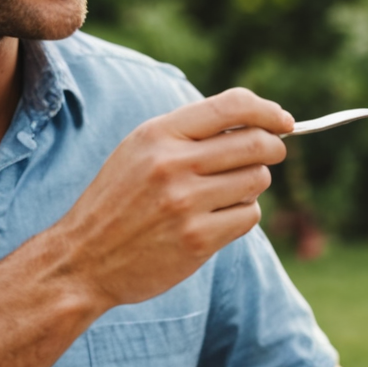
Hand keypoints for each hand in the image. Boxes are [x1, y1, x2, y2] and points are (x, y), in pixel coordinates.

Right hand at [48, 88, 291, 309]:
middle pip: (257, 144)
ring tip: (224, 194)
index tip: (285, 122)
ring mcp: (186, 203)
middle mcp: (172, 164)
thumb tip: (260, 122)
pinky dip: (242, 216)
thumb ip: (191, 133)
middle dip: (273, 148)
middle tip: (269, 156)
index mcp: (158, 135)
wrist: (82, 259)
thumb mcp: (140, 151)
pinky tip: (215, 220)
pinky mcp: (198, 239)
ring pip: (258, 180)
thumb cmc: (119, 201)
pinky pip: (250, 216)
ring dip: (252, 186)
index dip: (269, 111)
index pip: (232, 107)